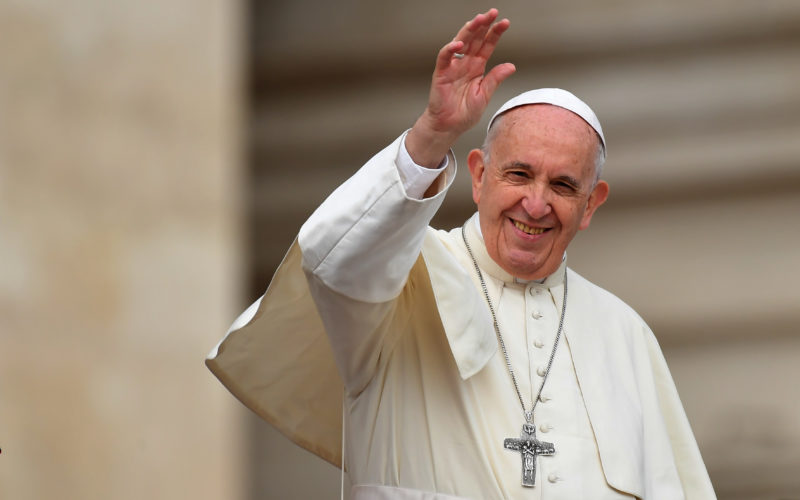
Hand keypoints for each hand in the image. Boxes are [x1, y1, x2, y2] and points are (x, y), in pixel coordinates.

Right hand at [406, 8, 514, 167]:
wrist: (449, 127)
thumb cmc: (464, 113)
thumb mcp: (485, 95)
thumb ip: (495, 79)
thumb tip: (511, 66)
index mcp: (477, 67)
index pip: (487, 45)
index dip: (495, 33)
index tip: (505, 22)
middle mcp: (465, 63)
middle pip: (475, 39)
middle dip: (483, 25)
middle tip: (492, 13)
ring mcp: (453, 67)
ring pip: (460, 42)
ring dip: (469, 30)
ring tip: (478, 20)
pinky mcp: (441, 74)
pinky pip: (444, 57)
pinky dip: (450, 49)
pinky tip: (459, 43)